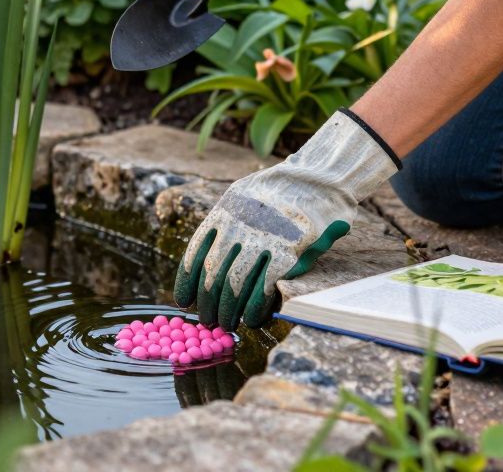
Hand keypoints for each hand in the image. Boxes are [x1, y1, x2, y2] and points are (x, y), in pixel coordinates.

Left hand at [173, 109, 399, 329]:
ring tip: (227, 324)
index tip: (183, 300)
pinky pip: (263, 289)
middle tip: (208, 320)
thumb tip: (207, 253)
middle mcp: (237, 227)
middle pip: (213, 275)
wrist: (319, 178)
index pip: (196, 253)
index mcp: (223, 212)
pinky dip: (254, 308)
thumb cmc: (280, 190)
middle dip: (208, 303)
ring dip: (228, 311)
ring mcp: (262, 241)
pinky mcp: (286, 253)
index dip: (187, 282)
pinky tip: (251, 319)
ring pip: (234, 286)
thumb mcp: (242, 194)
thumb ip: (225, 221)